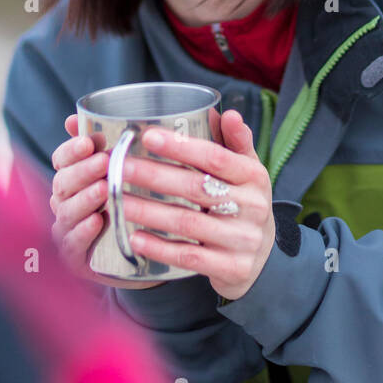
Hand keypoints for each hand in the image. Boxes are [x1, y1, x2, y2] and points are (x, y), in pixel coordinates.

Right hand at [49, 114, 160, 288]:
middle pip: (62, 182)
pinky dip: (83, 231)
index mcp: (72, 179)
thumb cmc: (128, 208)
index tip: (89, 142)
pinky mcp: (74, 258)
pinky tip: (97, 221)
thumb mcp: (125, 174)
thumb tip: (79, 117)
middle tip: (103, 161)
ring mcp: (66, 230)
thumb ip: (107, 146)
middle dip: (82, 171)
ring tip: (104, 189)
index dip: (72, 151)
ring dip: (85, 198)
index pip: (61, 160)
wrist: (137, 256)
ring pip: (67, 211)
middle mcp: (64, 203)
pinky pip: (72, 242)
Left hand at [120, 108, 275, 300]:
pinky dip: (159, 247)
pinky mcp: (231, 268)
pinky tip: (135, 238)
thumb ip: (237, 143)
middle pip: (196, 188)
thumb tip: (229, 114)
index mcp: (254, 177)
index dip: (181, 146)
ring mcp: (242, 240)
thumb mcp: (249, 172)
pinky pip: (189, 256)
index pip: (215, 157)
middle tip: (120, 167)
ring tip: (118, 200)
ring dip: (148, 211)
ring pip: (187, 222)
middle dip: (154, 176)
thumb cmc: (246, 205)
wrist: (264, 260)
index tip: (148, 136)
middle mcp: (252, 207)